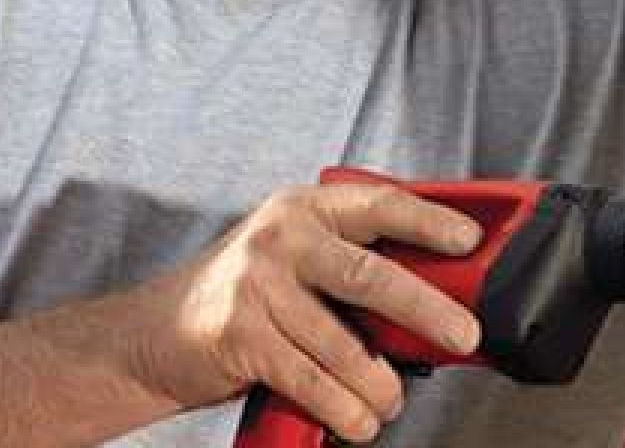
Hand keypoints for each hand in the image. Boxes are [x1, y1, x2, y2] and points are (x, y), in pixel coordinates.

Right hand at [129, 184, 482, 442]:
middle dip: (427, 310)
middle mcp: (281, 240)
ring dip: (380, 385)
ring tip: (391, 401)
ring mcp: (258, 287)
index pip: (378, 204)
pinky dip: (344, 409)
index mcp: (303, 210)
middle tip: (463, 335)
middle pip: (370, 276)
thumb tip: (432, 294)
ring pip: (344, 347)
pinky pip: (313, 381)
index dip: (429, 221)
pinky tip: (360, 420)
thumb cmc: (240, 293)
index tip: (469, 242)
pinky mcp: (243, 336)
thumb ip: (347, 261)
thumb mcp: (291, 255)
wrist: (154, 332)